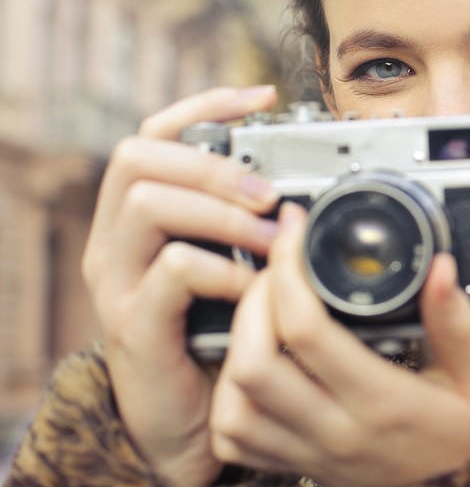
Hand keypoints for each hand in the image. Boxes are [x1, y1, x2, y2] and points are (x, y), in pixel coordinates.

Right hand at [82, 86, 280, 486]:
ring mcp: (117, 281)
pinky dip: (222, 270)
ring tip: (274, 237)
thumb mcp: (232, 266)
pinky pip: (171, 271)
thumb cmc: (217, 335)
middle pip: (139, 157)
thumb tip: (305, 178)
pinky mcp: (134, 324)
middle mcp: (116, 239)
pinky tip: (252, 286)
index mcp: (139, 215)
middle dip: (212, 163)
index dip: (204, 104)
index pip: (153, 132)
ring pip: (148, 205)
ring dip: (222, 212)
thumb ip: (248, 223)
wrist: (188, 422)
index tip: (262, 96)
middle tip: (269, 191)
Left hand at [210, 203, 469, 485]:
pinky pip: (235, 440)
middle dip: (251, 301)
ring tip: (261, 309)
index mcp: (383, 402)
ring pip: (233, 405)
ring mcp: (311, 455)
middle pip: (252, 363)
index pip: (307, 331)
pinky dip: (230, 397)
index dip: (290, 271)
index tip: (297, 231)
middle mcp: (337, 433)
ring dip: (235, 349)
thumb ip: (458, 323)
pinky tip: (253, 364)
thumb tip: (438, 267)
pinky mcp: (298, 468)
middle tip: (276, 267)